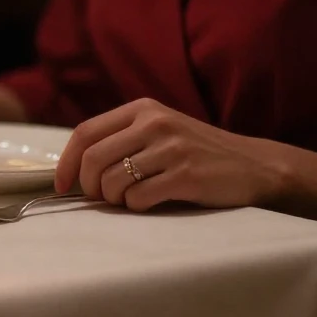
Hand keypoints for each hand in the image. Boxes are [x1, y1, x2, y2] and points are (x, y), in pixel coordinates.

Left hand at [55, 97, 287, 211]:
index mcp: (142, 109)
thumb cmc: (197, 152)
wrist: (254, 166)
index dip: (67, 162)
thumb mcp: (159, 131)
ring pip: (113, 181)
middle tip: (100, 198)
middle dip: (89, 186)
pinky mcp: (186, 175)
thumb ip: (121, 139)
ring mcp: (171, 148)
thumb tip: (74, 170)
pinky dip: (137, 207)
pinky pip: (139, 198)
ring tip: (132, 199)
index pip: (85, 132)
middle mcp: (154, 123)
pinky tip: (152, 202)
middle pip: (93, 159)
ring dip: (115, 199)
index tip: (62, 185)